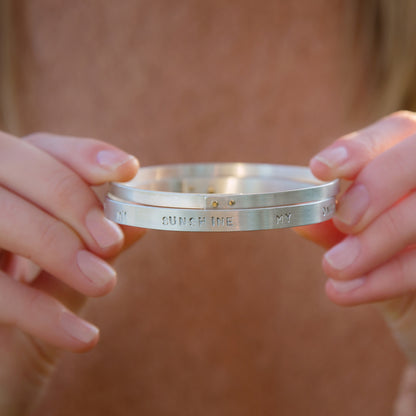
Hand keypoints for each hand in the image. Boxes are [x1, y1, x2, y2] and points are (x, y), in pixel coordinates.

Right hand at [0, 131, 143, 414]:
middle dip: (72, 200)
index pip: (40, 149)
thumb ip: (93, 250)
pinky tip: (83, 338)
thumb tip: (138, 221)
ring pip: (1, 216)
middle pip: (15, 166)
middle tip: (111, 242)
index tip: (126, 168)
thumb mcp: (62, 284)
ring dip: (60, 247)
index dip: (82, 154)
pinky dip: (40, 313)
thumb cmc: (23, 332)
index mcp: (7, 193)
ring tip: (105, 284)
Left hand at [295, 111, 415, 362]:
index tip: (319, 169)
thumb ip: (334, 229)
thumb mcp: (358, 240)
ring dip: (374, 243)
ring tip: (334, 270)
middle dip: (375, 187)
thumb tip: (301, 223)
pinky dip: (387, 278)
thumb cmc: (385, 258)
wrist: (415, 298)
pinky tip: (348, 292)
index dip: (358, 148)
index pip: (395, 130)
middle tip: (344, 222)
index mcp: (410, 158)